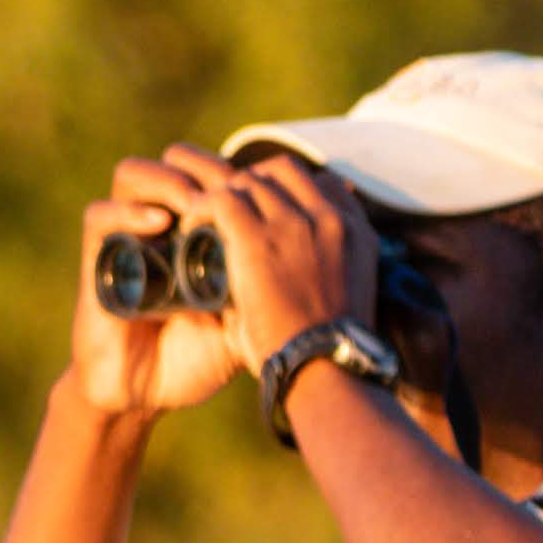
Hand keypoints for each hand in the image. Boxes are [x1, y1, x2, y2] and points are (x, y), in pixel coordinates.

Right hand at [67, 176, 253, 424]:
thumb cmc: (194, 359)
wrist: (144, 395)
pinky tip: (160, 224)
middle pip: (173, 162)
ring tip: (195, 206)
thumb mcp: (244, 322)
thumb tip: (316, 264)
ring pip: (132, 174)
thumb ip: (268, 292)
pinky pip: (100, 217)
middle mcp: (157, 227)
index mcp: (192, 232)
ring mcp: (125, 239)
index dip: (232, 172)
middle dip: (204, 168)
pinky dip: (127, 212)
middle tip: (231, 190)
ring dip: (166, 181)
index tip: (261, 191)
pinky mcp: (96, 261)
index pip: (207, 175)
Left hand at [108, 145, 374, 394]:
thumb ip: (327, 277)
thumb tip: (298, 284)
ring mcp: (292, 224)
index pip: (326, 183)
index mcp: (355, 232)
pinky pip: (220, 200)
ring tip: (203, 220)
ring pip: (248, 180)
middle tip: (228, 211)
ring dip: (223, 195)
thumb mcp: (346, 302)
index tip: (270, 210)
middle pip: (282, 172)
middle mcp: (327, 218)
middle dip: (252, 183)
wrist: (325, 370)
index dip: (291, 191)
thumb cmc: (331, 354)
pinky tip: (188, 228)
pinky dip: (200, 209)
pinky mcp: (256, 238)